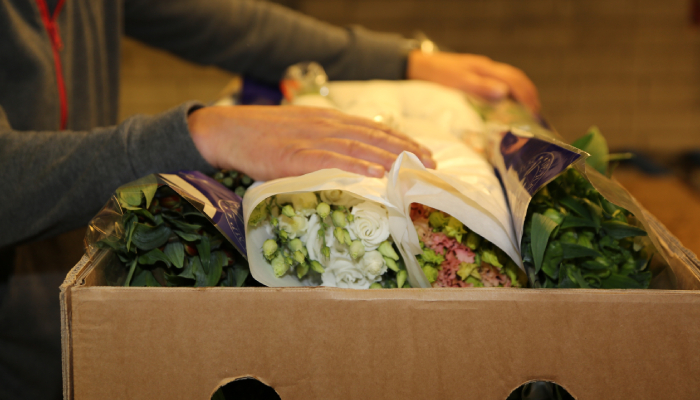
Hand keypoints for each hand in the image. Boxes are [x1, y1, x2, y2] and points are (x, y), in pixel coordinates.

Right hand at [188, 105, 435, 180]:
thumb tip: (351, 155)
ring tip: (413, 170)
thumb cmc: (263, 134)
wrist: (228, 131)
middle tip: (430, 164)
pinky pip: (331, 162)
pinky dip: (356, 167)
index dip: (401, 140)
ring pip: (359, 148)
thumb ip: (326, 139)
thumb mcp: (301, 128)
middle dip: (405, 150)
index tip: (424, 152)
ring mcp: (311, 140)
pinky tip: (375, 174)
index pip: (373, 128)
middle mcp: (325, 126)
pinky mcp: (296, 157)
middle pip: (373, 137)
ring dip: (389, 159)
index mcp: (327, 120)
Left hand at [407, 51, 540, 114]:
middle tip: (536, 117)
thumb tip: (505, 92)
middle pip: (517, 80)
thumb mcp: (458, 81)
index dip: (527, 97)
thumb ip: (480, 86)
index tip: (534, 114)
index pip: (516, 81)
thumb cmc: (437, 74)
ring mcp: (482, 72)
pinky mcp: (476, 78)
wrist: (418, 66)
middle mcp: (487, 69)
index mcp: (486, 68)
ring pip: (510, 82)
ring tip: (527, 114)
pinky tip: (507, 108)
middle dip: (529, 97)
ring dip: (521, 97)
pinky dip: (509, 96)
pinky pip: (499, 85)